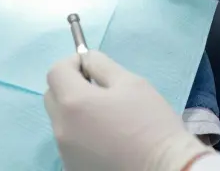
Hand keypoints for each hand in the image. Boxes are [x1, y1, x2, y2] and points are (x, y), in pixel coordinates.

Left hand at [44, 50, 212, 170]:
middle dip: (69, 86)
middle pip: (53, 96)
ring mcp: (65, 152)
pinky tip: (106, 139)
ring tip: (106, 117)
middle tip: (97, 89)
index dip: (72, 64)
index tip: (90, 67)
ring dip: (75, 112)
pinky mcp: (73, 168)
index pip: (56, 72)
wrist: (166, 169)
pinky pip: (69, 143)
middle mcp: (62, 129)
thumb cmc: (152, 124)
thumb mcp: (131, 83)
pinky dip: (81, 135)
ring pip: (61, 121)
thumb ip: (102, 65)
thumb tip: (86, 60)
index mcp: (74, 103)